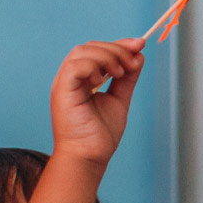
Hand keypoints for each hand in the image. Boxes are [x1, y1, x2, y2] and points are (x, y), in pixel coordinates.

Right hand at [48, 38, 143, 171]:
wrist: (90, 157)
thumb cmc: (99, 135)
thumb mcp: (119, 99)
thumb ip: (127, 78)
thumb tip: (138, 55)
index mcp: (82, 80)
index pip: (97, 50)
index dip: (119, 44)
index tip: (140, 45)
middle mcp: (70, 79)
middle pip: (90, 47)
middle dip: (116, 49)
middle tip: (133, 62)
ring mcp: (64, 84)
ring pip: (81, 52)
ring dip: (106, 56)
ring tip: (119, 73)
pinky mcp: (62, 92)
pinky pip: (74, 66)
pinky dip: (92, 66)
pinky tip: (103, 79)